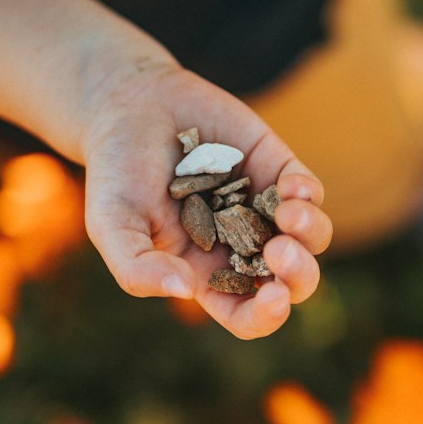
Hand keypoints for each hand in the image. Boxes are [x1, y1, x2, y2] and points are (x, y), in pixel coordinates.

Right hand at [78, 54, 331, 339]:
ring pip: (311, 239)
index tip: (272, 298)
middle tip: (280, 251)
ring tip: (289, 213)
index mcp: (206, 274)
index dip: (265, 316)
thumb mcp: (111, 225)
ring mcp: (263, 209)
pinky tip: (290, 186)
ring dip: (310, 233)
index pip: (247, 314)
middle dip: (298, 276)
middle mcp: (241, 247)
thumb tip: (185, 290)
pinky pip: (309, 193)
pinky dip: (307, 193)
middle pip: (291, 282)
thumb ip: (138, 267)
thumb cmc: (116, 174)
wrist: (130, 107)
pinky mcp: (277, 169)